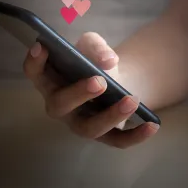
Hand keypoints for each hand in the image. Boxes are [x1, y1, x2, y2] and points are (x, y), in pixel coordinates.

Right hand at [23, 32, 158, 148]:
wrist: (114, 82)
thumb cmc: (94, 63)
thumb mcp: (93, 46)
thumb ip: (96, 46)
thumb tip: (108, 60)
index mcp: (52, 80)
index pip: (34, 73)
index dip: (34, 63)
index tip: (42, 47)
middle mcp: (61, 106)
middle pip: (59, 106)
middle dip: (78, 94)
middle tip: (99, 81)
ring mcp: (80, 123)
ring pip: (89, 129)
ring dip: (110, 116)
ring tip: (131, 100)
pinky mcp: (103, 135)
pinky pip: (117, 141)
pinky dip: (135, 136)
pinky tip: (153, 125)